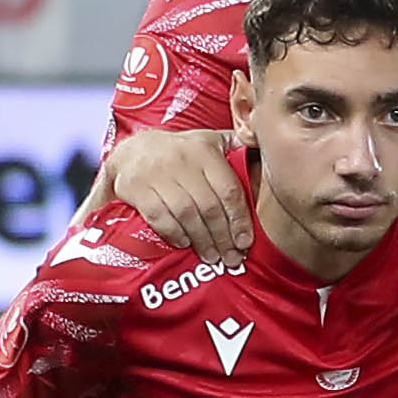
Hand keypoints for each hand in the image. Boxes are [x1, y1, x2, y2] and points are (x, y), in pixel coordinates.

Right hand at [99, 127, 249, 262]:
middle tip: (231, 258)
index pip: (229, 190)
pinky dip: (173, 232)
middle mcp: (182, 161)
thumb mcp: (208, 140)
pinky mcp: (135, 187)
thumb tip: (265, 150)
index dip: (239, 219)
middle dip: (222, 237)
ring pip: (186, 213)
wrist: (131, 150)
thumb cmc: (180, 151)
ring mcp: (157, 174)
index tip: (245, 242)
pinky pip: (158, 215)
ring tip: (212, 257)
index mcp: (205, 152)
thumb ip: (236, 147)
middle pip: (208, 206)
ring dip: (201, 239)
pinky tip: (184, 243)